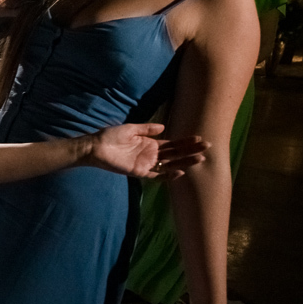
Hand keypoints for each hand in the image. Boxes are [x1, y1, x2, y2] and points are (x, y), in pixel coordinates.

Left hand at [86, 123, 207, 178]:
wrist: (95, 146)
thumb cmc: (111, 136)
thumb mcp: (131, 129)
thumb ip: (146, 129)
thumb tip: (163, 127)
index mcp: (150, 144)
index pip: (173, 144)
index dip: (186, 141)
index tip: (199, 138)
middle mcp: (151, 155)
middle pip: (175, 154)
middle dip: (191, 151)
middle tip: (207, 148)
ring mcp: (146, 164)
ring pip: (170, 164)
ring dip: (185, 162)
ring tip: (200, 159)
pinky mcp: (139, 172)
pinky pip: (157, 176)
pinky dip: (168, 175)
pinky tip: (181, 172)